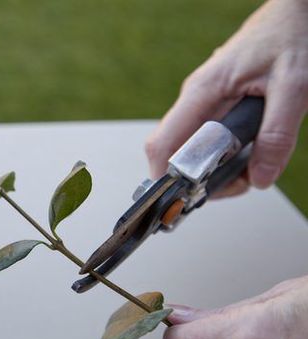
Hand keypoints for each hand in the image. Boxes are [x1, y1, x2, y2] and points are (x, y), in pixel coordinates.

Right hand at [145, 0, 307, 195]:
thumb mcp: (295, 88)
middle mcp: (195, 98)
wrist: (297, 10)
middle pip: (173, 152)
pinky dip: (223, 154)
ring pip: (190, 147)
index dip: (164, 178)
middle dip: (199, 179)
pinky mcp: (215, 103)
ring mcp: (202, 100)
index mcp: (202, 93)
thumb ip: (276, 136)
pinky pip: (206, 137)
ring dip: (214, 167)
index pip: (162, 144)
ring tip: (251, 168)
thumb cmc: (292, 35)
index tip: (182, 200)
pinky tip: (249, 152)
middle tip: (237, 184)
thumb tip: (260, 177)